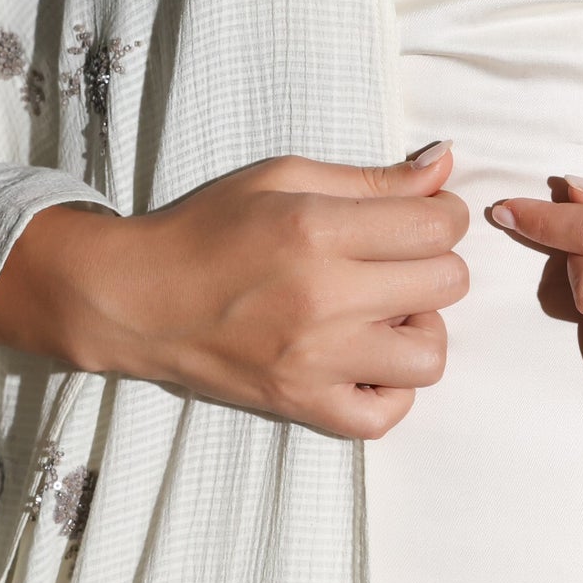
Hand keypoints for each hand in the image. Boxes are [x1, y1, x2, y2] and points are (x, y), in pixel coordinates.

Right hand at [0, 147, 467, 438]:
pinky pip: (385, 417)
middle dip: (436, 263)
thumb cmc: (207, 228)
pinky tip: (370, 359)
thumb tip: (445, 165)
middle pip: (446, 284)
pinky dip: (392, 391)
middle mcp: (323, 298)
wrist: (136, 298)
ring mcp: (314, 361)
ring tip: (388, 312)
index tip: (424, 216)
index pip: (437, 225)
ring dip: (422, 329)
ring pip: (430, 357)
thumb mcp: (284, 177)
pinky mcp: (301, 405)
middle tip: (400, 260)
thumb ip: (371, 178)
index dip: (445, 214)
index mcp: (317, 229)